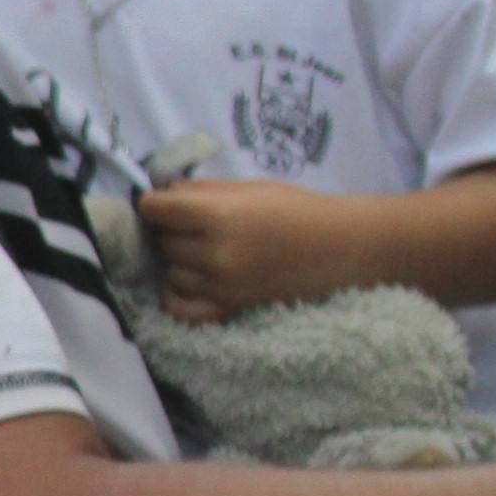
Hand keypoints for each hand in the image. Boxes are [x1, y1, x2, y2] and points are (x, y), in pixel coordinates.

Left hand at [141, 176, 364, 321]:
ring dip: (181, 260)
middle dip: (173, 230)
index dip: (155, 202)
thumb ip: (202, 189)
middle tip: (199, 225)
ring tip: (209, 249)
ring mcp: (219, 284)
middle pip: (163, 240)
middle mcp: (214, 252)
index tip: (164, 202)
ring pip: (170, 270)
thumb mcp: (249, 188)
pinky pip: (179, 307)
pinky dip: (177, 294)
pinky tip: (189, 280)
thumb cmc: (297, 209)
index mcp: (218, 215)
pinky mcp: (228, 306)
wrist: (340, 246)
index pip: (155, 208)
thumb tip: (161, 192)